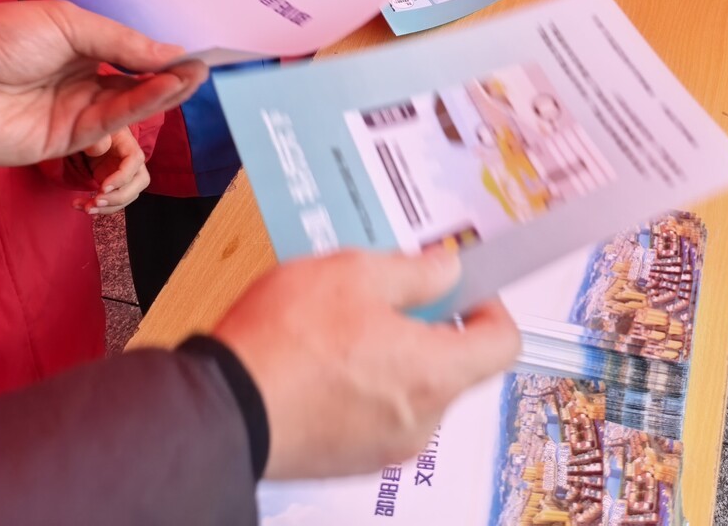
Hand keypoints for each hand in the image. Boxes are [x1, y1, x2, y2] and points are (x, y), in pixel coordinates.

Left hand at [0, 0, 207, 166]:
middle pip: (135, 82)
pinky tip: (165, 89)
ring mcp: (73, 111)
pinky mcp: (64, 142)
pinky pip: (109, 125)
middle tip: (204, 67)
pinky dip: (140, 108)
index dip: (162, 52)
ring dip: (161, 93)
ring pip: (128, 106)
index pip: (131, 51)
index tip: (197, 49)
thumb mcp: (66, 24)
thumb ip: (120, 42)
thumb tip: (171, 52)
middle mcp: (81, 79)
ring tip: (191, 78)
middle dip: (170, 75)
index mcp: (78, 45)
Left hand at [74, 129, 149, 214]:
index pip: (135, 160)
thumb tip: (100, 147)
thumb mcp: (92, 132)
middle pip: (140, 182)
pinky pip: (115, 201)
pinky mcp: (116, 186)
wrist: (88, 138)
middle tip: (96, 201)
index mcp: (128, 143)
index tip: (102, 187)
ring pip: (128, 196)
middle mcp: (132, 161)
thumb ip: (95, 139)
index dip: (122, 177)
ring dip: (108, 207)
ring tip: (87, 208)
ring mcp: (126, 175)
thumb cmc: (92, 132)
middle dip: (119, 197)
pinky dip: (101, 208)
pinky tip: (83, 207)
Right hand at [213, 249, 519, 480]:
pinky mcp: (350, 458)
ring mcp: (385, 447)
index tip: (466, 289)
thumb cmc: (285, 342)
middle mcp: (421, 420)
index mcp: (435, 373)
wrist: (225, 407)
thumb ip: (416, 271)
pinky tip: (321, 359)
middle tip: (384, 296)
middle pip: (453, 365)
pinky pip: (376, 412)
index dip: (489, 307)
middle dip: (426, 326)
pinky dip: (362, 384)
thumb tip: (446, 269)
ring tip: (339, 325)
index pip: (502, 344)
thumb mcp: (355, 273)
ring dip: (389, 354)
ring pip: (411, 388)